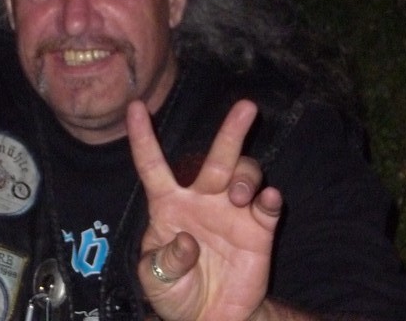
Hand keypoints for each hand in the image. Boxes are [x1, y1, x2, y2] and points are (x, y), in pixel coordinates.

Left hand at [126, 99, 282, 320]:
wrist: (211, 318)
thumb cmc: (176, 292)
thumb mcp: (155, 280)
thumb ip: (164, 261)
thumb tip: (186, 242)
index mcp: (169, 204)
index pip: (153, 165)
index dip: (143, 136)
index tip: (135, 107)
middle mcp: (203, 198)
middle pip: (217, 156)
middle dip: (232, 130)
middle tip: (247, 107)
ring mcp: (233, 211)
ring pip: (245, 173)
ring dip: (246, 176)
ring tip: (240, 195)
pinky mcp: (259, 229)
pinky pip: (268, 206)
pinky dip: (270, 199)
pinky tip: (268, 200)